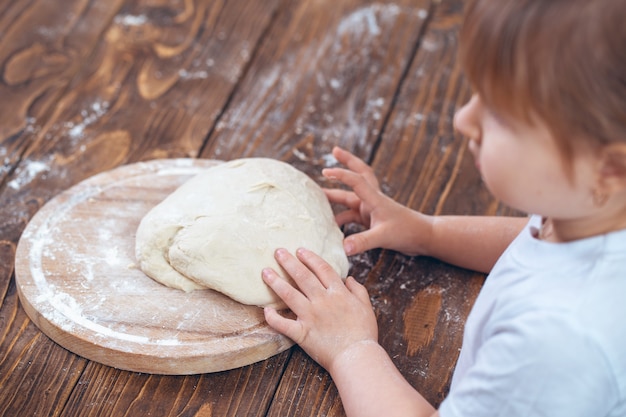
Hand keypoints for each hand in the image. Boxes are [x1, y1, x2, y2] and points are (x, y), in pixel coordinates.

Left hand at [262, 247, 377, 370]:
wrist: (357, 357)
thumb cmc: (364, 333)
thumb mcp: (366, 307)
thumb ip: (358, 290)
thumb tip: (349, 278)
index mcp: (339, 293)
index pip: (322, 269)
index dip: (310, 258)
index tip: (300, 250)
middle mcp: (322, 301)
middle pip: (303, 276)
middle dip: (289, 262)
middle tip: (278, 251)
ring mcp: (310, 316)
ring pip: (289, 294)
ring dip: (276, 282)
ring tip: (265, 272)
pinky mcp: (303, 333)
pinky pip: (284, 324)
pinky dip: (273, 318)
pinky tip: (265, 309)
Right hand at [323, 146, 432, 255]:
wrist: (424, 237)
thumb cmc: (407, 232)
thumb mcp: (383, 237)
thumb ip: (362, 241)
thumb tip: (343, 247)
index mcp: (375, 199)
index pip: (356, 180)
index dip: (341, 175)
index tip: (326, 172)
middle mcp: (372, 201)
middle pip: (357, 176)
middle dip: (346, 162)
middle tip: (334, 150)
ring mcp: (371, 210)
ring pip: (350, 198)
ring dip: (336, 197)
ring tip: (318, 197)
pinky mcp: (372, 220)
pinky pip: (352, 215)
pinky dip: (341, 219)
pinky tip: (331, 226)